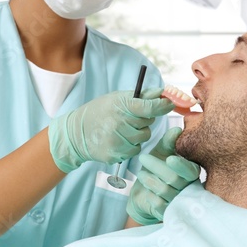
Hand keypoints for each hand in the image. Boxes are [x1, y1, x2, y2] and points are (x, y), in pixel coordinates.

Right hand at [48, 88, 173, 172]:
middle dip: (144, 119)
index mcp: (121, 106)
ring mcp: (118, 141)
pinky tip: (118, 139)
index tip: (170, 103)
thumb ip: (141, 96)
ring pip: (143, 137)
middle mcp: (120, 124)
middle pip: (149, 123)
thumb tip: (162, 91)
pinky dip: (131, 145)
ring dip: (138, 133)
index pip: (149, 107)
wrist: (76, 133)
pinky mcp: (116, 154)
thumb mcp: (117, 98)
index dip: (162, 105)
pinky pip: (135, 149)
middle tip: (130, 117)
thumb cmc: (100, 111)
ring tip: (122, 129)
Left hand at [126, 127, 199, 224]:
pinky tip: (147, 190)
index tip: (169, 159)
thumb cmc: (156, 169)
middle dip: (156, 166)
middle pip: (174, 179)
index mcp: (192, 172)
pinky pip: (158, 204)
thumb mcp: (161, 152)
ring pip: (165, 191)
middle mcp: (189, 188)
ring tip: (141, 173)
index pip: (191, 170)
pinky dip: (149, 194)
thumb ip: (169, 141)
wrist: (143, 192)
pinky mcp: (168, 213)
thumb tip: (177, 129)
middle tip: (143, 157)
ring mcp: (179, 202)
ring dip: (149, 179)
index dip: (181, 165)